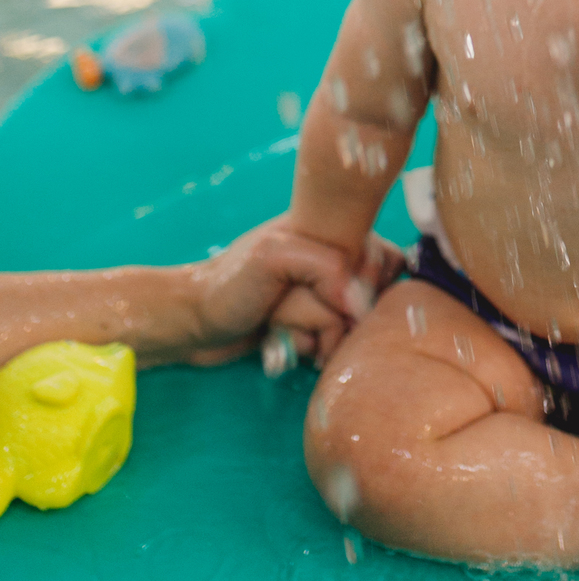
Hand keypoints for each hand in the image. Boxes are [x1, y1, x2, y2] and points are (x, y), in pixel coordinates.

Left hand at [180, 218, 396, 367]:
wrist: (191, 327)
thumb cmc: (228, 285)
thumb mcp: (276, 258)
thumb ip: (328, 268)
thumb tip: (362, 304)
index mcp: (328, 231)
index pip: (385, 257)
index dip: (365, 284)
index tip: (337, 298)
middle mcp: (331, 260)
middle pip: (371, 296)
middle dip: (336, 314)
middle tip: (296, 308)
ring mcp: (321, 295)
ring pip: (353, 325)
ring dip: (320, 335)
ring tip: (284, 330)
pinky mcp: (311, 324)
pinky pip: (335, 343)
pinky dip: (313, 349)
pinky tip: (286, 344)